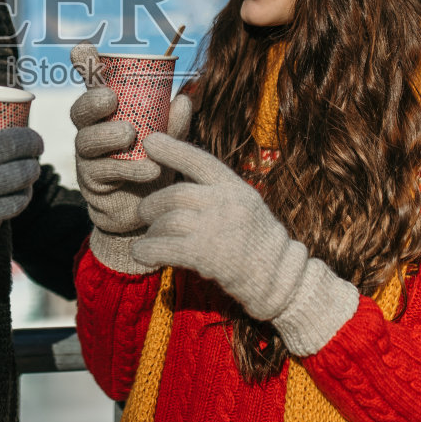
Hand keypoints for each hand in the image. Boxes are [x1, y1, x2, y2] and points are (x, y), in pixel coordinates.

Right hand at [0, 125, 42, 283]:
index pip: (11, 144)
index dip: (30, 139)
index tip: (35, 139)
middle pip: (22, 173)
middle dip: (33, 164)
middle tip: (33, 160)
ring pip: (18, 202)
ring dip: (26, 190)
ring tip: (25, 183)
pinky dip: (5, 211)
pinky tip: (2, 202)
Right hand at [69, 43, 191, 273]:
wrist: (151, 214)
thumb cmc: (155, 168)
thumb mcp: (168, 144)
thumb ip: (173, 124)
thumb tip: (183, 99)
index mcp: (109, 115)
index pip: (92, 85)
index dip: (84, 65)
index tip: (82, 48)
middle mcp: (92, 132)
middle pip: (79, 111)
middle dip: (92, 101)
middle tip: (111, 98)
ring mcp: (88, 159)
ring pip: (86, 141)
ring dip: (108, 135)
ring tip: (130, 135)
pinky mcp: (93, 185)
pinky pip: (103, 172)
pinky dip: (127, 168)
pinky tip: (149, 169)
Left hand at [133, 133, 359, 355]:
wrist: (280, 279)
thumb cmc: (258, 244)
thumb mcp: (245, 206)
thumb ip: (217, 194)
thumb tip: (177, 188)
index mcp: (236, 187)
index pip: (199, 160)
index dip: (173, 149)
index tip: (150, 142)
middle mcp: (227, 202)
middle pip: (175, 193)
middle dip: (153, 203)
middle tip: (144, 213)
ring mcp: (217, 227)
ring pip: (168, 220)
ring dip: (151, 230)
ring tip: (148, 238)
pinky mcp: (207, 254)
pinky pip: (165, 247)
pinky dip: (147, 250)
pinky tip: (140, 253)